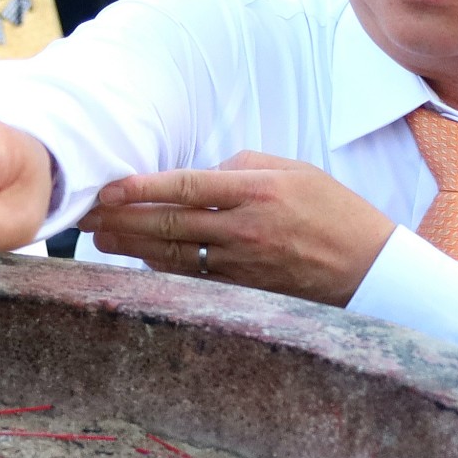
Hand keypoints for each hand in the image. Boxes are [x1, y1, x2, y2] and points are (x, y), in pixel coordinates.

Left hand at [76, 152, 394, 305]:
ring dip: (133, 246)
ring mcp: (244, 264)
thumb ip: (241, 167)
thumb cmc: (333, 210)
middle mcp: (246, 228)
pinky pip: (195, 278)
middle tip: (87, 215)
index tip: (109, 187)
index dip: (142, 188)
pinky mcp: (246, 290)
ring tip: (101, 237)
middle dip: (123, 219)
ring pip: (175, 255)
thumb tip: (198, 176)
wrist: (369, 268)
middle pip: (170, 224)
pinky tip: (139, 260)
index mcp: (257, 190)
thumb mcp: (293, 170)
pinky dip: (163, 269)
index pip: (186, 186)